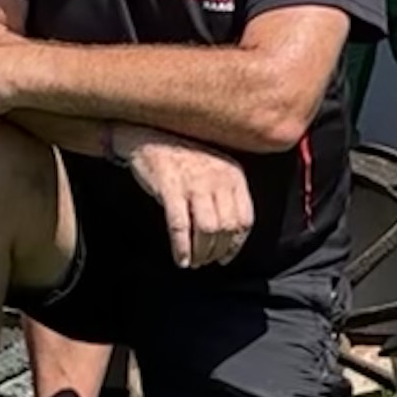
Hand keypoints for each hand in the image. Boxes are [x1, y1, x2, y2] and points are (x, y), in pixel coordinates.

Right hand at [118, 128, 252, 269]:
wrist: (151, 135)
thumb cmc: (185, 157)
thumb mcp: (216, 170)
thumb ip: (227, 195)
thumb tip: (229, 235)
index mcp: (234, 175)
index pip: (245, 219)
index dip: (236, 244)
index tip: (226, 256)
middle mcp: (218, 178)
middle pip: (227, 228)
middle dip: (217, 251)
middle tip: (206, 261)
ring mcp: (194, 183)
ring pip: (207, 230)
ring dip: (201, 253)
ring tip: (194, 262)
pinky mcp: (170, 188)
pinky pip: (180, 226)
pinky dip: (182, 248)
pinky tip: (180, 258)